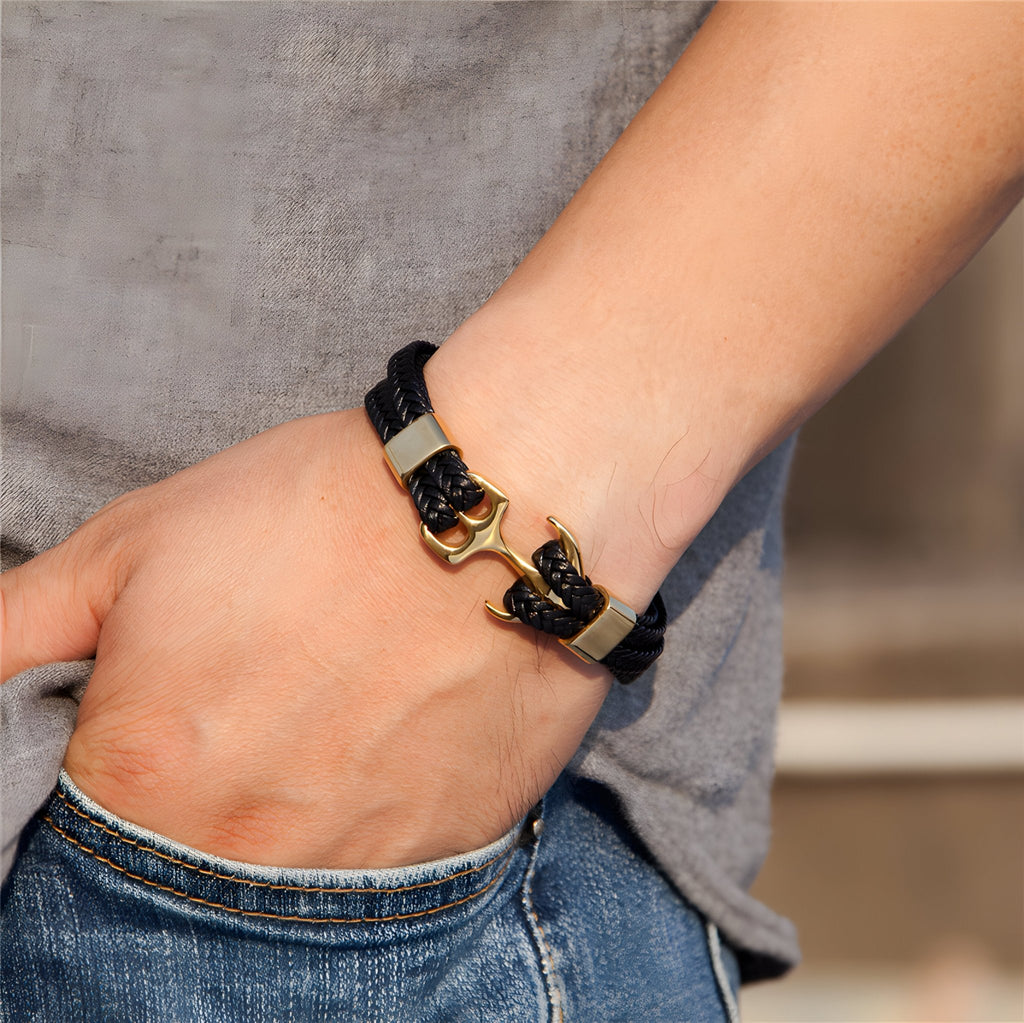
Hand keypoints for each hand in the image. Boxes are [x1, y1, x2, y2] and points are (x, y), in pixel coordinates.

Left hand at [1, 408, 610, 867]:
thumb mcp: (135, 543)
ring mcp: (351, 867)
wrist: (499, 505)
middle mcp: (240, 851)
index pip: (74, 838)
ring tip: (326, 715)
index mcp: (141, 779)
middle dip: (202, 795)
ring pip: (285, 877)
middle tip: (255, 709)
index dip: (116, 773)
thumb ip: (15, 631)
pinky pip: (380, 870)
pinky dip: (369, 816)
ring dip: (289, 809)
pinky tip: (387, 737)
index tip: (162, 724)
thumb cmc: (319, 508)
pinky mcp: (443, 855)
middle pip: (183, 867)